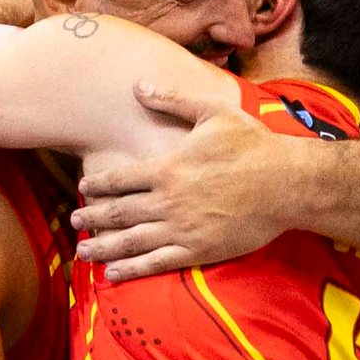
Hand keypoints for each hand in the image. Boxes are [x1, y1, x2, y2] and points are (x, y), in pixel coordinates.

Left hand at [73, 81, 279, 280]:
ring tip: (83, 252)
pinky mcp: (197, 251)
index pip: (119, 178)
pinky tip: (113, 273)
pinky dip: (131, 270)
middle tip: (73, 222)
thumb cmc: (253, 145)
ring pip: (130, 241)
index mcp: (167, 168)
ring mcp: (180, 229)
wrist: (287, 184)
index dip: (98, 185)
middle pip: (117, 213)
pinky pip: (156, 263)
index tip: (83, 188)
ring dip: (103, 247)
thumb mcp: (212, 112)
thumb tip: (139, 86)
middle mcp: (167, 201)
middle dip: (92, 218)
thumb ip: (172, 100)